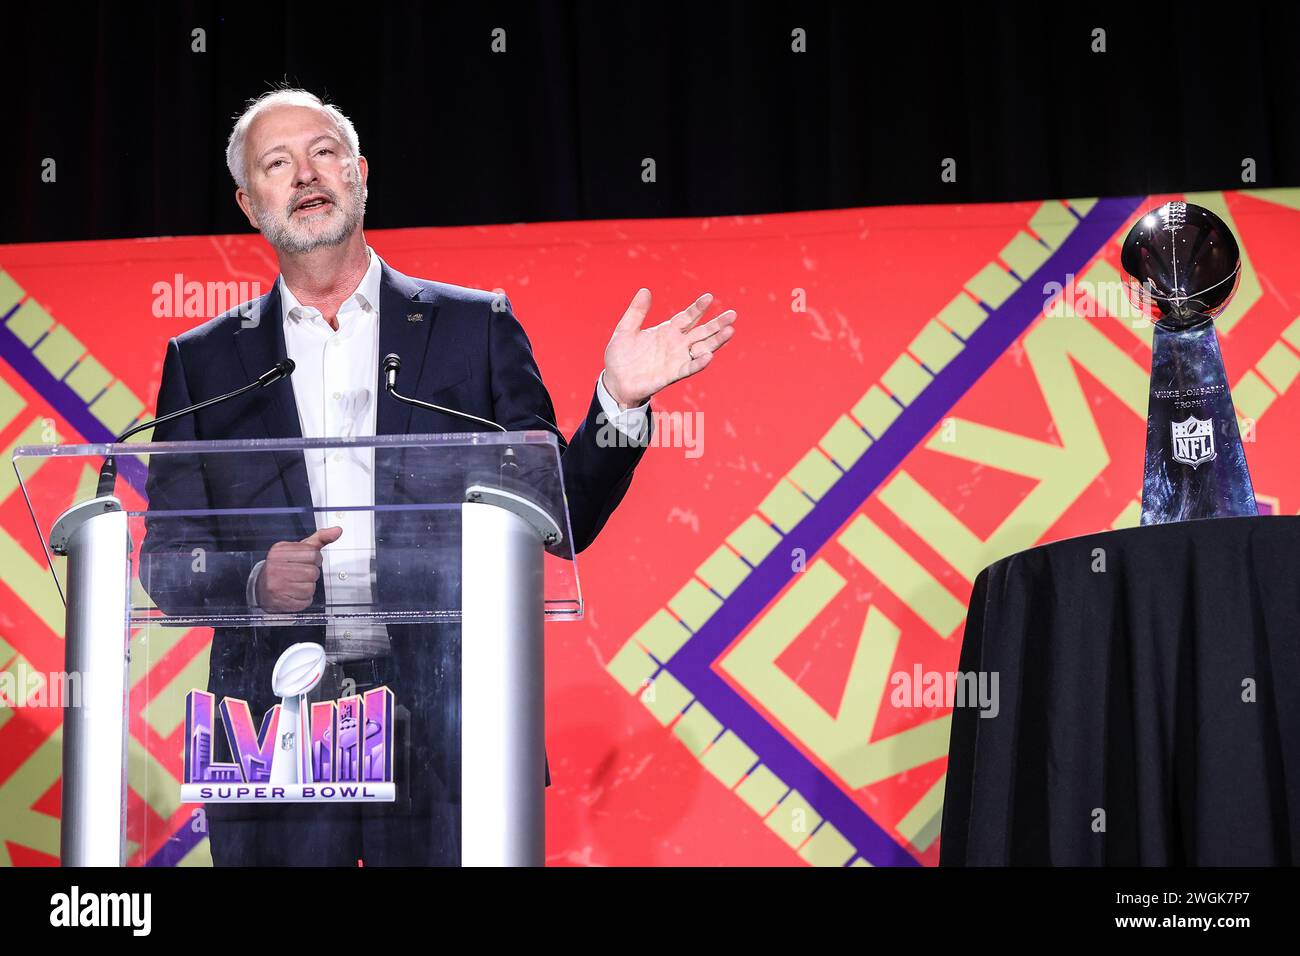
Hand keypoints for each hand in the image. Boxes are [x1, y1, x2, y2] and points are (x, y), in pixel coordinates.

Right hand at [255, 526, 341, 612]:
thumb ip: (319, 539)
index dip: (316, 559)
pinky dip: (304, 599)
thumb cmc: (283, 566)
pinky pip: (305, 601)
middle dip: (312, 574)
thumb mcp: (298, 549)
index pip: (312, 553)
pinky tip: (294, 593)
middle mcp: (276, 567)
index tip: (309, 561)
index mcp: (280, 551)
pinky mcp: (280, 601)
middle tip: (302, 574)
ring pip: (310, 587)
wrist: (261, 587)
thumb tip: (337, 531)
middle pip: (313, 572)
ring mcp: (276, 585)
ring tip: (297, 584)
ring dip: (308, 587)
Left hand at [602, 290, 737, 406]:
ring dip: (716, 341)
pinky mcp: (672, 375)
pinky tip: (709, 356)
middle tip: (732, 314)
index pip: (687, 317)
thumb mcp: (625, 329)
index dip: (698, 308)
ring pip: (701, 348)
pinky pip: (689, 368)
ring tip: (730, 331)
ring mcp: (676, 359)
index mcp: (667, 331)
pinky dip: (699, 363)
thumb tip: (645, 290)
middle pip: (701, 332)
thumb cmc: (620, 356)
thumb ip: (636, 312)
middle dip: (716, 324)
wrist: (615, 381)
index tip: (709, 297)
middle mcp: (676, 344)